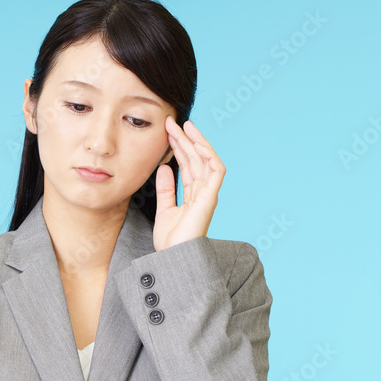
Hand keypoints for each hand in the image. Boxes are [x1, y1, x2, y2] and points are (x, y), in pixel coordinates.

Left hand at [153, 117, 225, 250]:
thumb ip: (166, 188)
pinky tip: (197, 142)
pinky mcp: (211, 197)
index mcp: (193, 194)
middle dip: (184, 139)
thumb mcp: (164, 209)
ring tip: (184, 125)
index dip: (179, 147)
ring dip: (195, 141)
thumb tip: (164, 167)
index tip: (167, 132)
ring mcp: (209, 193)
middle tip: (171, 122)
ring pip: (206, 160)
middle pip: (196, 158)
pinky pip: (216, 170)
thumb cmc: (171, 241)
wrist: (173, 258)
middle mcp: (203, 191)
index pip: (188, 164)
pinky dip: (209, 154)